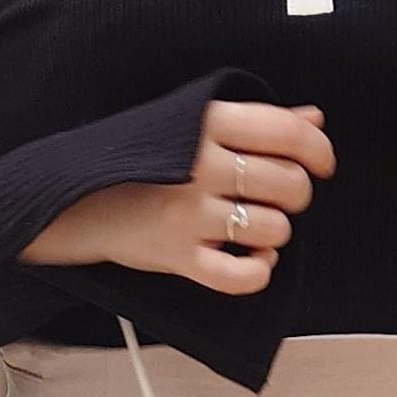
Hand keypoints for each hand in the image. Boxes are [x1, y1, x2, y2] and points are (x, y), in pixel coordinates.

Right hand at [16, 101, 335, 294]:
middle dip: (297, 195)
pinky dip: (257, 272)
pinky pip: (241, 277)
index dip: (319, 152)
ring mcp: (188, 215)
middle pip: (290, 184)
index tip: (321, 165)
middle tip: (279, 198)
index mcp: (207, 124)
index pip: (289, 134)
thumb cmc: (140, 159)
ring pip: (273, 230)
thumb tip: (313, 120)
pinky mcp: (178, 258)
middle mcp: (200, 168)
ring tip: (255, 228)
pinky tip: (251, 261)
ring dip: (276, 233)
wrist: (75, 196)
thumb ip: (255, 122)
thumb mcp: (192, 124)